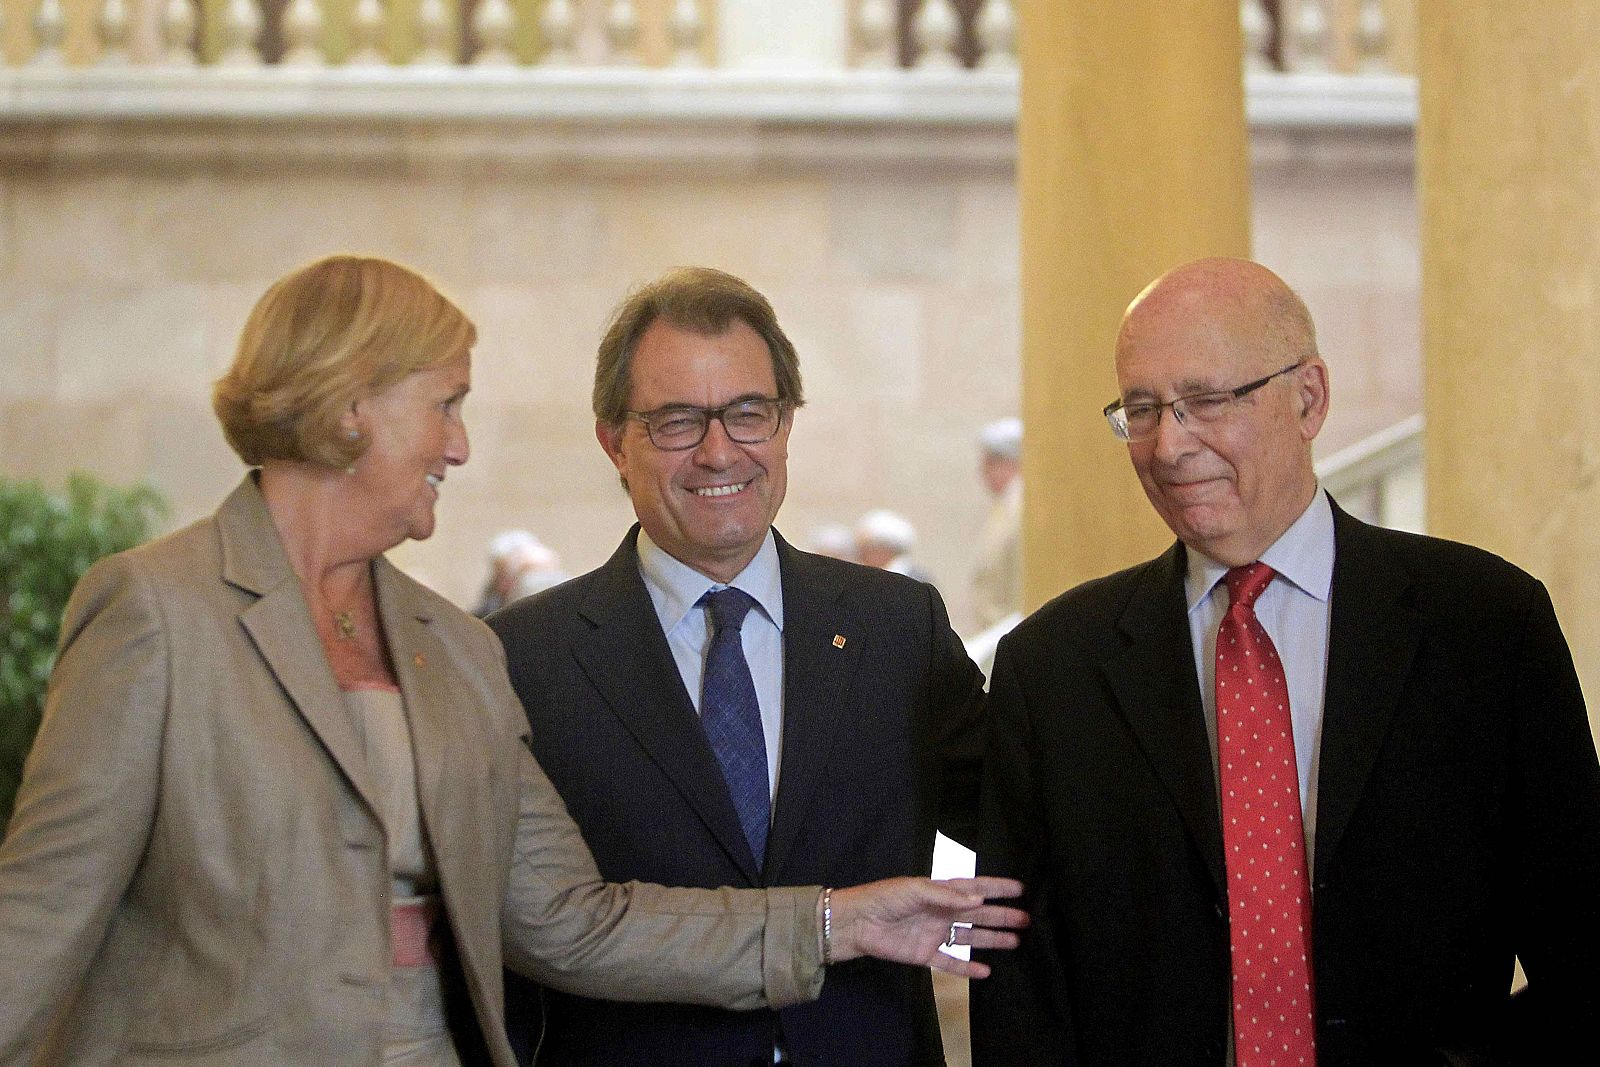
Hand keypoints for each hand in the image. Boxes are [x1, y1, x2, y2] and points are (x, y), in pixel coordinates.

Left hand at [826, 876, 1026, 978]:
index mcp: (940, 892)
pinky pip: (951, 962)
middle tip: (1027, 919)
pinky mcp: (925, 954)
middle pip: (978, 915)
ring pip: (970, 938)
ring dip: (992, 940)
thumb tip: (979, 900)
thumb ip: (947, 895)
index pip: (975, 888)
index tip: (1020, 889)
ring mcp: (935, 934)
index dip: (997, 888)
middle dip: (1002, 916)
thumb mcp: (915, 889)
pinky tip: (986, 972)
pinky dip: (967, 969)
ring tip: (1016, 942)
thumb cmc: (884, 898)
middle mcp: (941, 912)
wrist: (856, 923)